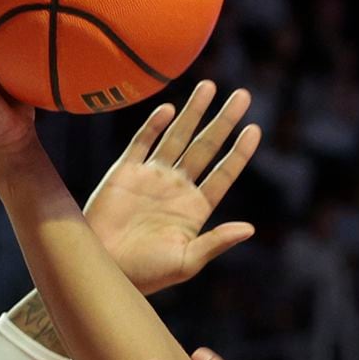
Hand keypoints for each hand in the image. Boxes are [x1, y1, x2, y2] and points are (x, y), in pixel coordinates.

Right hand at [82, 83, 261, 296]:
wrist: (103, 269)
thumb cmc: (146, 273)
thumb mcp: (187, 261)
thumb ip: (216, 242)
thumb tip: (249, 228)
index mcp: (195, 208)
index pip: (223, 173)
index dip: (239, 152)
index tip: (255, 129)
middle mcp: (176, 188)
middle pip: (206, 146)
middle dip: (224, 121)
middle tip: (243, 95)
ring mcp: (151, 177)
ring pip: (178, 137)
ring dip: (194, 112)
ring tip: (210, 86)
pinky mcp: (125, 172)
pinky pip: (142, 142)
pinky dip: (154, 125)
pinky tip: (170, 109)